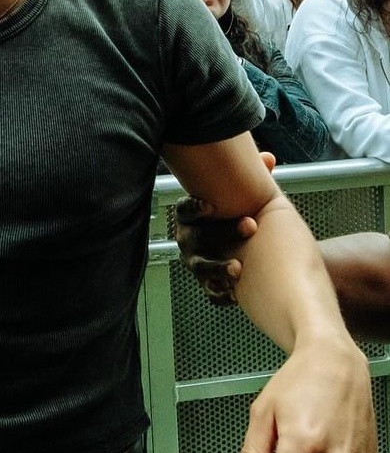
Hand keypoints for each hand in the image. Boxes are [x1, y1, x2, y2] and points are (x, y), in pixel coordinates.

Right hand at [174, 152, 275, 304]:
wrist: (255, 251)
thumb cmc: (243, 217)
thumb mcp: (249, 198)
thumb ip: (255, 178)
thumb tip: (268, 159)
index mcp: (193, 216)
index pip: (185, 210)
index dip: (194, 208)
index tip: (210, 206)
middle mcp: (190, 240)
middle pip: (196, 237)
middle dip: (222, 232)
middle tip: (250, 225)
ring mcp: (198, 263)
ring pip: (200, 267)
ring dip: (217, 268)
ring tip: (238, 268)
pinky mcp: (210, 285)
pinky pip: (210, 292)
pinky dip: (221, 293)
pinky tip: (236, 292)